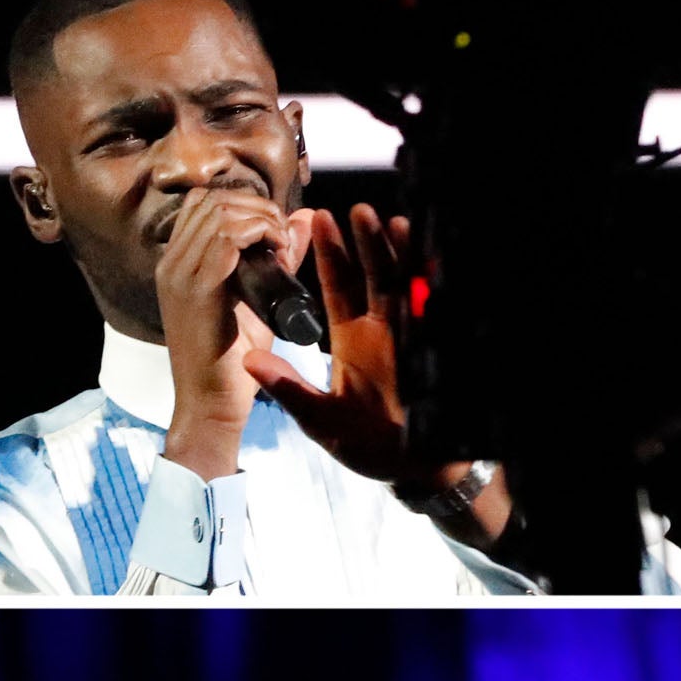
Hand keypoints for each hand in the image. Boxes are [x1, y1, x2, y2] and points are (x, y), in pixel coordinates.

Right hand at [157, 187, 314, 479]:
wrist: (210, 404)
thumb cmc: (234, 360)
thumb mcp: (258, 298)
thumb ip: (278, 256)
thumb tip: (304, 217)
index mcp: (177, 265)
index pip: (203, 203)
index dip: (245, 204)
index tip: (273, 230)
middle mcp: (171, 265)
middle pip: (213, 200)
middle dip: (257, 207)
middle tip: (282, 237)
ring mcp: (179, 275)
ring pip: (222, 213)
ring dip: (262, 219)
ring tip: (281, 245)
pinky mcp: (197, 290)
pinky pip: (228, 238)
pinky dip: (260, 235)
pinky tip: (277, 252)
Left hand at [243, 204, 413, 481]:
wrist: (413, 471)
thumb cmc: (367, 445)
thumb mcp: (320, 418)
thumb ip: (287, 388)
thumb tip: (247, 360)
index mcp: (352, 339)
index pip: (338, 287)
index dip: (329, 255)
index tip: (317, 221)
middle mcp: (383, 329)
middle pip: (372, 275)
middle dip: (363, 243)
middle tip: (349, 210)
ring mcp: (412, 335)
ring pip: (404, 284)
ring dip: (397, 253)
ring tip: (386, 219)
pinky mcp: (433, 346)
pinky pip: (433, 308)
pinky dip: (430, 282)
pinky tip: (427, 256)